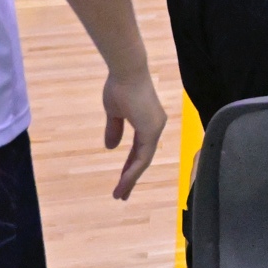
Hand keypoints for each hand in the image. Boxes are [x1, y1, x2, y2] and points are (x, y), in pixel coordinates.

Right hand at [102, 69, 166, 199]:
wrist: (125, 72)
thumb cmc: (119, 87)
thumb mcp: (114, 113)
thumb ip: (115, 129)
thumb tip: (111, 147)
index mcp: (148, 122)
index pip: (140, 151)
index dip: (130, 166)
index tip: (121, 181)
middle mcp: (156, 126)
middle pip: (143, 158)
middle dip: (131, 177)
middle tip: (122, 194)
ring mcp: (156, 128)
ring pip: (144, 161)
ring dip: (131, 179)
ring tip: (120, 195)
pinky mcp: (152, 129)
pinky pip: (143, 156)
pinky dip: (133, 170)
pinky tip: (125, 182)